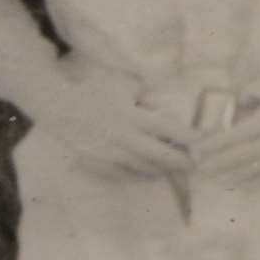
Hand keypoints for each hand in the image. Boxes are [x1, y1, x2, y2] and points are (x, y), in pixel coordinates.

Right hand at [34, 79, 195, 179]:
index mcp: (133, 117)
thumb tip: (162, 108)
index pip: (167, 129)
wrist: (60, 109)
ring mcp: (113, 156)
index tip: (199, 140)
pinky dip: (141, 175)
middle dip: (181, 161)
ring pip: (145, 169)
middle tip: (194, 164)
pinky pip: (127, 175)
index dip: (186, 136)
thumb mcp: (124, 84)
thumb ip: (145, 96)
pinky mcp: (101, 166)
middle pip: (161, 156)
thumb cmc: (93, 90)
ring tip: (174, 168)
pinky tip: (150, 172)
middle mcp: (126, 139)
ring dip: (163, 170)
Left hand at [194, 78, 259, 186]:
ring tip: (211, 178)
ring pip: (253, 171)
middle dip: (216, 164)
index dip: (214, 144)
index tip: (197, 149)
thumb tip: (233, 102)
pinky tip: (236, 183)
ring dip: (229, 175)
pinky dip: (250, 182)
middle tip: (196, 169)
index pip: (235, 136)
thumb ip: (251, 91)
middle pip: (240, 157)